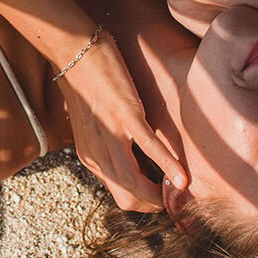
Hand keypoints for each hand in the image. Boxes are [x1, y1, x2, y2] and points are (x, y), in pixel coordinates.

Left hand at [55, 30, 186, 211]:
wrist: (74, 53)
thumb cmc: (86, 84)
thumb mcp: (92, 125)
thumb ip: (109, 144)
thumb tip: (133, 156)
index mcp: (91, 157)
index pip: (121, 195)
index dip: (145, 202)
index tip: (164, 197)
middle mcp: (97, 154)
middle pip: (128, 198)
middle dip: (154, 204)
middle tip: (174, 200)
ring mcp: (111, 136)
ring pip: (135, 184)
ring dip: (160, 194)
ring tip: (180, 195)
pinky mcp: (126, 116)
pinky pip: (149, 149)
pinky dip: (167, 166)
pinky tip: (182, 178)